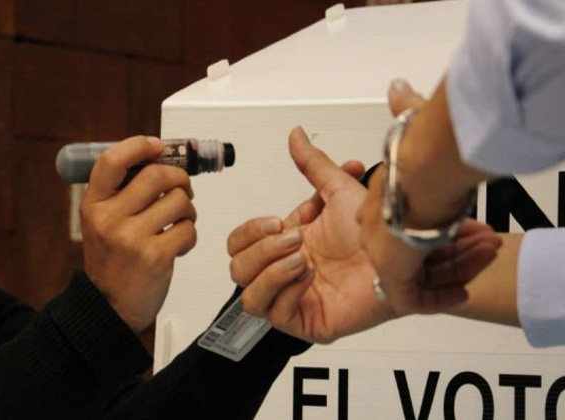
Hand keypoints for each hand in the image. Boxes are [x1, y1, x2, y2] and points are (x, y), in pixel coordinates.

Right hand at [81, 136, 197, 331]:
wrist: (108, 306)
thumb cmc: (112, 261)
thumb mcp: (101, 222)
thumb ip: (123, 193)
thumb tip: (162, 160)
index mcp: (94, 204)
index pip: (112, 161)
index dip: (139, 146)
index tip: (157, 146)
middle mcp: (109, 218)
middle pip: (157, 175)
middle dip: (179, 178)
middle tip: (182, 188)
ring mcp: (132, 238)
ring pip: (179, 201)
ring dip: (188, 210)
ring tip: (180, 221)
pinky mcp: (155, 257)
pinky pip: (188, 229)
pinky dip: (190, 234)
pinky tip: (178, 244)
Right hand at [229, 127, 389, 343]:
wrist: (404, 258)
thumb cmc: (379, 233)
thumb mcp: (340, 191)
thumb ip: (312, 164)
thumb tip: (295, 135)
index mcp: (286, 245)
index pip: (239, 245)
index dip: (250, 232)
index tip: (279, 220)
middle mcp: (285, 273)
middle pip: (237, 270)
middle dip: (261, 250)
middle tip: (296, 238)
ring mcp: (294, 299)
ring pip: (248, 297)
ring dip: (271, 272)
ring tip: (303, 258)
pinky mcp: (307, 322)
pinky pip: (274, 313)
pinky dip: (286, 290)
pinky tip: (309, 275)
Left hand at [356, 80, 501, 315]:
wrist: (419, 177)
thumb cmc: (416, 156)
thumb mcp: (408, 127)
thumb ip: (404, 110)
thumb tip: (399, 88)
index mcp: (378, 203)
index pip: (392, 222)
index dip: (423, 222)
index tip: (451, 217)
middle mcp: (378, 231)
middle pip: (406, 251)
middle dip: (445, 247)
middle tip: (479, 238)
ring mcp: (384, 256)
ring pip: (417, 274)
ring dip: (455, 265)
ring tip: (484, 252)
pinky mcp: (394, 277)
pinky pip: (415, 299)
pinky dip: (440, 297)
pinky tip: (462, 291)